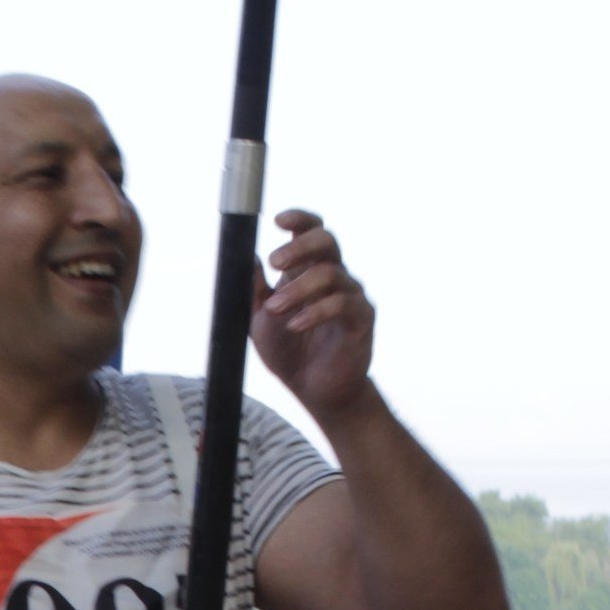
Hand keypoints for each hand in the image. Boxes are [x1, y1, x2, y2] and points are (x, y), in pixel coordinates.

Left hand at [251, 211, 374, 426]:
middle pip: (327, 241)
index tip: (278, 220)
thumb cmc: (289, 352)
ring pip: (330, 274)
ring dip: (298, 289)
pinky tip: (295, 325)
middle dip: (300, 247)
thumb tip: (248, 256)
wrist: (313, 390)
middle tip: (276, 263)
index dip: (300, 219)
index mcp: (308, 270)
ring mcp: (350, 295)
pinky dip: (315, 312)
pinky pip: (342, 304)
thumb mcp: (260, 320)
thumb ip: (254, 290)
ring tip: (275, 309)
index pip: (312, 231)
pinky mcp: (361, 319)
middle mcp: (334, 276)